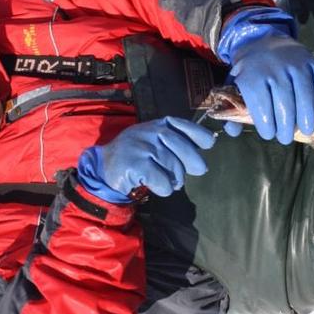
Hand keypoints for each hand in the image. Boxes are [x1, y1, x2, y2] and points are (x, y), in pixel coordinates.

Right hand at [77, 116, 215, 201]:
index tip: (209, 145)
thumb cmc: (135, 155)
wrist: (104, 166)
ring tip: (163, 181)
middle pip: (185, 151)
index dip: (201, 136)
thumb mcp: (154, 141)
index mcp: (159, 125)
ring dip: (173, 181)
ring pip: (175, 169)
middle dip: (191, 166)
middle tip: (182, 177)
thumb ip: (176, 145)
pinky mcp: (137, 164)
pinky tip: (155, 186)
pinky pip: (163, 182)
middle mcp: (152, 132)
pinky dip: (163, 189)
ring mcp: (144, 147)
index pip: (185, 126)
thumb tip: (201, 163)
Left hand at [224, 33, 313, 143]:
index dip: (266, 123)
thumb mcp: (234, 86)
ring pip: (304, 93)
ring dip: (306, 115)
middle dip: (286, 125)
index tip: (269, 135)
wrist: (262, 40)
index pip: (260, 104)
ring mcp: (294, 63)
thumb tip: (233, 131)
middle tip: (286, 138)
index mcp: (252, 75)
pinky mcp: (311, 60)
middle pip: (284, 102)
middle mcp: (274, 68)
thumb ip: (231, 109)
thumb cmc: (249, 71)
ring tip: (306, 130)